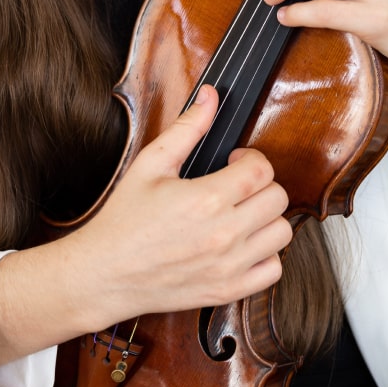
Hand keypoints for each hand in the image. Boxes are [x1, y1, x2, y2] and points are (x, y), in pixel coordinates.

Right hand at [0, 85, 293, 365]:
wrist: (105, 273)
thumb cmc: (124, 219)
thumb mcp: (151, 164)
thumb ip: (187, 128)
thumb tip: (211, 96)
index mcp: (206, 199)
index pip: (262, 169)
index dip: (250, 158)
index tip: (233, 161)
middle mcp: (224, 234)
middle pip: (278, 198)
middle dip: (261, 184)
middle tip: (237, 185)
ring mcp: (229, 266)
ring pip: (282, 233)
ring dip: (267, 218)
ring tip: (242, 213)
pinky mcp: (227, 290)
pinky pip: (273, 270)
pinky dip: (266, 255)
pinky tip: (244, 244)